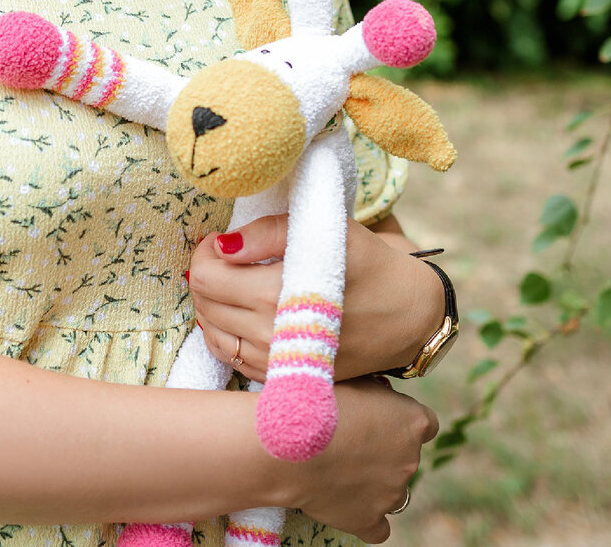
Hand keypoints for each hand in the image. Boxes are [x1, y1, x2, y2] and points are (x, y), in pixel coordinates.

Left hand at [188, 214, 446, 380]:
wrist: (407, 317)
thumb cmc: (367, 264)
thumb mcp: (325, 231)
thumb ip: (269, 231)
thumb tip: (224, 244)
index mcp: (277, 293)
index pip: (206, 277)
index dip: (204, 252)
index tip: (222, 242)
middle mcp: (269, 334)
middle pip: (203, 304)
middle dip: (206, 275)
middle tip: (227, 259)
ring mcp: (274, 363)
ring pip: (211, 333)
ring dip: (212, 305)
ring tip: (234, 284)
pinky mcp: (282, 379)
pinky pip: (230, 358)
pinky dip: (225, 333)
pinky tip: (242, 313)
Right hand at [277, 376, 438, 542]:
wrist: (295, 442)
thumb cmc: (323, 401)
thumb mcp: (356, 379)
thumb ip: (375, 391)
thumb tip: (375, 393)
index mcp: (412, 422)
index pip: (427, 424)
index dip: (403, 421)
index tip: (383, 418)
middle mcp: (410, 460)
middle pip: (407, 458)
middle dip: (385, 452)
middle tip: (352, 442)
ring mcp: (391, 493)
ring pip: (393, 491)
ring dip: (376, 483)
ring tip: (343, 471)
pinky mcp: (369, 520)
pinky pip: (378, 528)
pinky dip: (367, 518)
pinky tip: (348, 504)